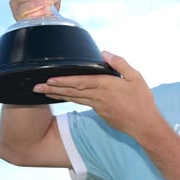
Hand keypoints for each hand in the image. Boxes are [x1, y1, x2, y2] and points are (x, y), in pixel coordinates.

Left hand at [32, 52, 161, 137]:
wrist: (144, 125)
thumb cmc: (141, 100)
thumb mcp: (135, 77)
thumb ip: (120, 64)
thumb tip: (105, 53)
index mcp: (106, 85)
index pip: (80, 82)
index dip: (63, 80)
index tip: (49, 79)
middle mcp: (98, 96)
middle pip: (71, 91)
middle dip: (53, 89)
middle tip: (36, 87)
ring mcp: (97, 106)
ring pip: (73, 98)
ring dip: (57, 94)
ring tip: (43, 91)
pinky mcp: (99, 112)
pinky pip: (80, 103)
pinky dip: (69, 99)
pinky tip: (63, 96)